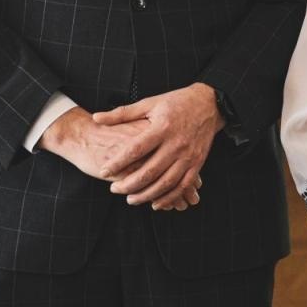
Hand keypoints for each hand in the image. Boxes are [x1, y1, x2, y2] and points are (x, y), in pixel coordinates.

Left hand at [40, 105, 200, 210]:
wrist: (210, 104)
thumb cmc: (176, 103)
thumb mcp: (149, 104)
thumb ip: (122, 113)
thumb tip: (96, 118)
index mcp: (162, 127)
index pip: (136, 149)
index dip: (118, 163)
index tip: (104, 171)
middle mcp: (176, 143)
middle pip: (150, 171)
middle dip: (129, 184)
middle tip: (114, 189)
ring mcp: (189, 155)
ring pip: (166, 182)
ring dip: (147, 195)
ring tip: (131, 199)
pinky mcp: (198, 163)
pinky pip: (183, 185)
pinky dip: (170, 197)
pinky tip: (156, 203)